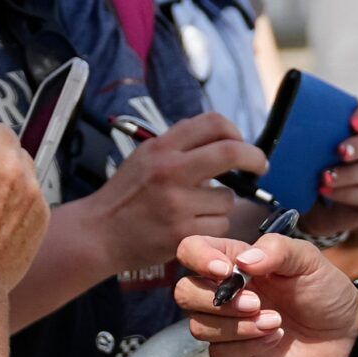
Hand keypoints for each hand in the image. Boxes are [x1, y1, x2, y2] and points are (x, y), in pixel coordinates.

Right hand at [93, 113, 265, 270]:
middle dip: (254, 158)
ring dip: (221, 205)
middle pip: (231, 152)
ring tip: (196, 210)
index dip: (237, 132)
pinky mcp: (181, 233)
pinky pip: (219, 226)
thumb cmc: (125, 195)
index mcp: (162, 148)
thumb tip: (221, 135)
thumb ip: (178, 144)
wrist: (97, 233)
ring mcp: (177, 204)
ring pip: (227, 198)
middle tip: (260, 166)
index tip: (244, 145)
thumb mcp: (144, 157)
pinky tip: (190, 227)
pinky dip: (212, 227)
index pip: (213, 123)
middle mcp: (170, 171)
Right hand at [177, 229, 357, 356]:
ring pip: (199, 326)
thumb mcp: (308, 260)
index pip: (191, 251)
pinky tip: (275, 337)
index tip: (226, 270)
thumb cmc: (324, 292)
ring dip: (237, 325)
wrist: (346, 335)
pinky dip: (248, 345)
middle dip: (217, 300)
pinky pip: (219, 354)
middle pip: (185, 292)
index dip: (199, 258)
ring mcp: (227, 327)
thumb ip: (277, 249)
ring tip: (275, 321)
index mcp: (234, 262)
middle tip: (256, 302)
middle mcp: (223, 294)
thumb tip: (243, 260)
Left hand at [298, 94, 357, 239]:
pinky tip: (326, 191)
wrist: (308, 208)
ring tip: (325, 177)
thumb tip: (281, 113)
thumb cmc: (309, 169)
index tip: (353, 123)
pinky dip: (346, 193)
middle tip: (339, 151)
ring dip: (349, 173)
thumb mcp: (304, 148)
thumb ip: (302, 130)